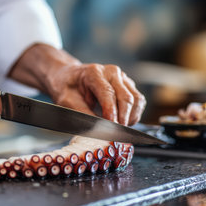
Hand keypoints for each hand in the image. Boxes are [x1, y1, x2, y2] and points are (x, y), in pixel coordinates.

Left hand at [9, 44, 145, 124]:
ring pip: (137, 99)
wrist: (69, 78)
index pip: (108, 93)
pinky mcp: (128, 85)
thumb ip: (82, 112)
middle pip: (126, 97)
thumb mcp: (67, 101)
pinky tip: (124, 121)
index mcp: (94, 73)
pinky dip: (134, 114)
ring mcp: (122, 78)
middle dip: (123, 118)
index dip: (111, 111)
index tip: (112, 126)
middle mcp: (111, 72)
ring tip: (119, 127)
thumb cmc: (67, 88)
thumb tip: (98, 127)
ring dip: (131, 117)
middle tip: (116, 133)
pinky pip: (139, 101)